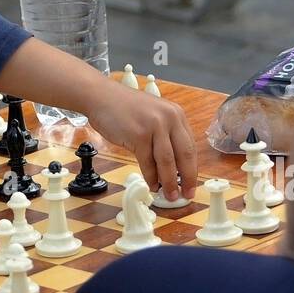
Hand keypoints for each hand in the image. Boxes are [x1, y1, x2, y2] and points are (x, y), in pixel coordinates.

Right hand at [83, 80, 197, 201]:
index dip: (192, 169)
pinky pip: (147, 162)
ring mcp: (154, 125)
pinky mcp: (138, 134)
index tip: (191, 184)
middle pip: (185, 154)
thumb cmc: (124, 109)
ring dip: (169, 182)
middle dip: (187, 179)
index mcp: (176, 115)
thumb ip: (164, 137)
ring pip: (167, 161)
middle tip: (186, 195)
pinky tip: (151, 185)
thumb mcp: (153, 117)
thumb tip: (172, 168)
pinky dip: (150, 177)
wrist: (101, 97)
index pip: (190, 146)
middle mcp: (169, 118)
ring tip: (169, 195)